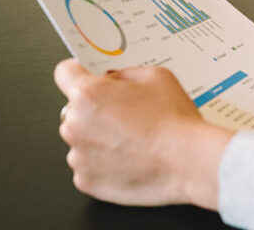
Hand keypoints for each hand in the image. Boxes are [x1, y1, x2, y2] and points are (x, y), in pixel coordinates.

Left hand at [54, 59, 233, 208]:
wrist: (189, 162)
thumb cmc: (175, 122)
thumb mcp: (157, 77)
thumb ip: (126, 73)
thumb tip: (114, 80)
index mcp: (88, 95)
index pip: (64, 73)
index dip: (79, 72)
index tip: (86, 76)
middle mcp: (75, 125)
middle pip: (75, 110)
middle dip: (95, 110)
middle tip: (126, 115)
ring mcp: (78, 157)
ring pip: (81, 140)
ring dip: (99, 138)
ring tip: (132, 140)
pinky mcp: (86, 181)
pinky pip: (88, 166)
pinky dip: (104, 163)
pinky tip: (130, 158)